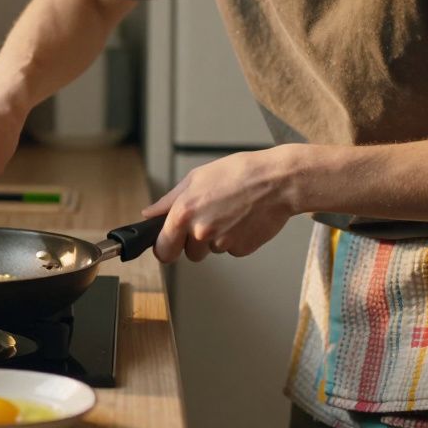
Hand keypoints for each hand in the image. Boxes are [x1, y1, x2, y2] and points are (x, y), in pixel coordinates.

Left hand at [143, 146, 298, 262]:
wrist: (278, 181)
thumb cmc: (238, 173)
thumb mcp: (196, 178)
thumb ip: (168, 201)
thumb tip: (149, 214)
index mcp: (184, 212)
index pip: (163, 249)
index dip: (165, 248)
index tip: (168, 245)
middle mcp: (201, 231)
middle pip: (189, 254)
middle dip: (193, 243)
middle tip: (208, 220)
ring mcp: (223, 243)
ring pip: (211, 251)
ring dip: (216, 239)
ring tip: (229, 213)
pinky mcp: (242, 249)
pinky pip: (231, 250)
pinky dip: (235, 239)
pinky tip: (242, 219)